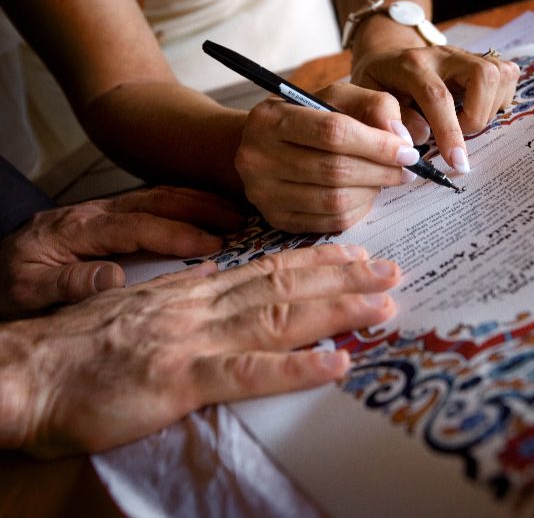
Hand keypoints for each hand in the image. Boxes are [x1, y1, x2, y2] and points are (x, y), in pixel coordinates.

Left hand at [0, 186, 244, 316]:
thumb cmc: (11, 284)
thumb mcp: (27, 291)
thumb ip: (67, 283)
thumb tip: (112, 278)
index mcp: (77, 230)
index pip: (136, 226)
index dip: (176, 233)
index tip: (211, 244)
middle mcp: (95, 214)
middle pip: (155, 200)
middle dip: (201, 207)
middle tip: (239, 219)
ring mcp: (104, 212)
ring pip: (158, 196)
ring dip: (198, 201)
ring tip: (235, 211)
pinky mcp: (110, 218)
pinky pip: (153, 203)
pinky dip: (185, 203)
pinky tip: (209, 210)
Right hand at [0, 244, 400, 456]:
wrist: (25, 372)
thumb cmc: (80, 348)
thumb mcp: (142, 310)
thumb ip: (185, 299)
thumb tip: (219, 284)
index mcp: (192, 292)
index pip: (265, 268)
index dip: (316, 263)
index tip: (355, 258)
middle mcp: (201, 307)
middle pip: (284, 284)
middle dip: (342, 278)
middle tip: (391, 272)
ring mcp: (194, 340)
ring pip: (278, 317)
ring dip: (336, 310)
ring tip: (383, 305)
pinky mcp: (179, 380)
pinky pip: (248, 372)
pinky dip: (296, 366)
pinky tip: (337, 362)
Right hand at [235, 83, 422, 233]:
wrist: (264, 147)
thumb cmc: (309, 118)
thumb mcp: (337, 98)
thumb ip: (374, 106)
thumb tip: (401, 139)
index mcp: (271, 118)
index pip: (334, 132)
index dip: (378, 145)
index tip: (408, 152)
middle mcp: (258, 157)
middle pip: (335, 170)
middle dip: (381, 171)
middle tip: (406, 170)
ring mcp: (264, 194)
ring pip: (335, 200)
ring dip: (371, 191)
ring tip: (384, 179)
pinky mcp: (276, 220)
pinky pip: (331, 223)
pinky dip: (358, 210)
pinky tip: (365, 194)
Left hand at [351, 44, 519, 172]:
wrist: (388, 56)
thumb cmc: (379, 84)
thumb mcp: (367, 100)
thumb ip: (388, 119)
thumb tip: (420, 137)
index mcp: (411, 65)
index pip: (438, 96)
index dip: (450, 131)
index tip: (457, 162)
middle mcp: (444, 56)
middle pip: (483, 76)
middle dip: (477, 116)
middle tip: (459, 136)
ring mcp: (465, 55)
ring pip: (500, 74)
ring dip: (490, 109)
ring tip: (467, 124)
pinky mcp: (481, 59)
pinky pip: (507, 75)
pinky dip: (500, 99)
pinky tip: (479, 110)